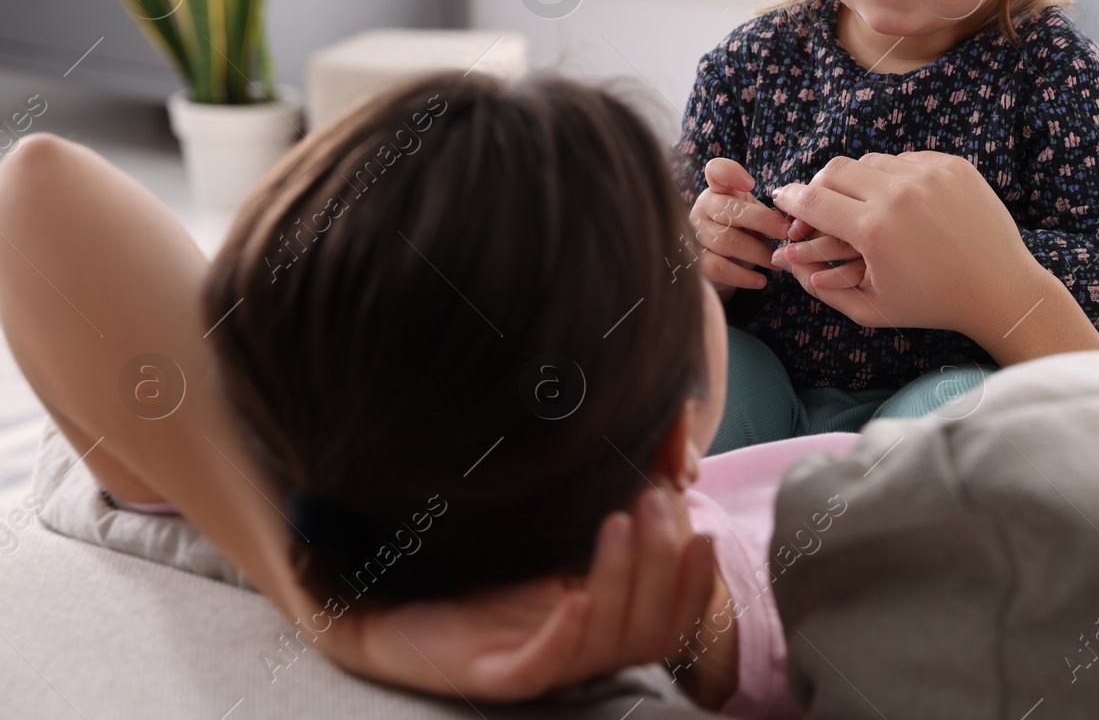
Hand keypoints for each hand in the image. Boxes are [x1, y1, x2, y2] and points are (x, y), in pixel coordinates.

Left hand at [343, 489, 718, 702]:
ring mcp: (542, 661)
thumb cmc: (486, 546)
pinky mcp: (496, 675)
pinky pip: (542, 667)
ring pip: (607, 643)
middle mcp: (583, 644)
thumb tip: (674, 423)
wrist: (395, 585)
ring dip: (622, 582)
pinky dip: (565, 637)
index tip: (703, 529)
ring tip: (620, 522)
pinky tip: (574, 599)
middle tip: (652, 502)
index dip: (694, 579)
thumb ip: (620, 474)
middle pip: (651, 629)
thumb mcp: (563, 508)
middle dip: (663, 566)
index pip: (673, 614)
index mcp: (607, 615)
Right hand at [689, 158, 793, 294]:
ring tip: (777, 261)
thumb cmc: (745, 232)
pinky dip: (743, 276)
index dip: (731, 173)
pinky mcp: (695, 262)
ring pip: (725, 241)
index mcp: (718, 191)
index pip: (716, 171)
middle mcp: (702, 209)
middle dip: (761, 221)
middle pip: (729, 211)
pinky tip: (761, 281)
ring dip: (757, 253)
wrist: (723, 265)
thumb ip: (769, 214)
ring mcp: (695, 235)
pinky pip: (718, 268)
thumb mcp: (755, 216)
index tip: (751, 184)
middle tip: (786, 233)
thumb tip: (793, 222)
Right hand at [769, 151, 1098, 362]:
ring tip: (863, 206)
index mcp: (873, 230)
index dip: (789, 200)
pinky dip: (894, 178)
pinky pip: (905, 160)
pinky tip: (902, 203)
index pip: (811, 200)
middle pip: (833, 170)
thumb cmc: (932, 304)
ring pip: (870, 162)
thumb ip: (822, 285)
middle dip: (818, 187)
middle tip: (818, 203)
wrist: (1000, 288)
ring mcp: (928, 174)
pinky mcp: (952, 165)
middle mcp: (898, 193)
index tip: (781, 199)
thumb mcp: (871, 307)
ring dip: (859, 182)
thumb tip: (786, 260)